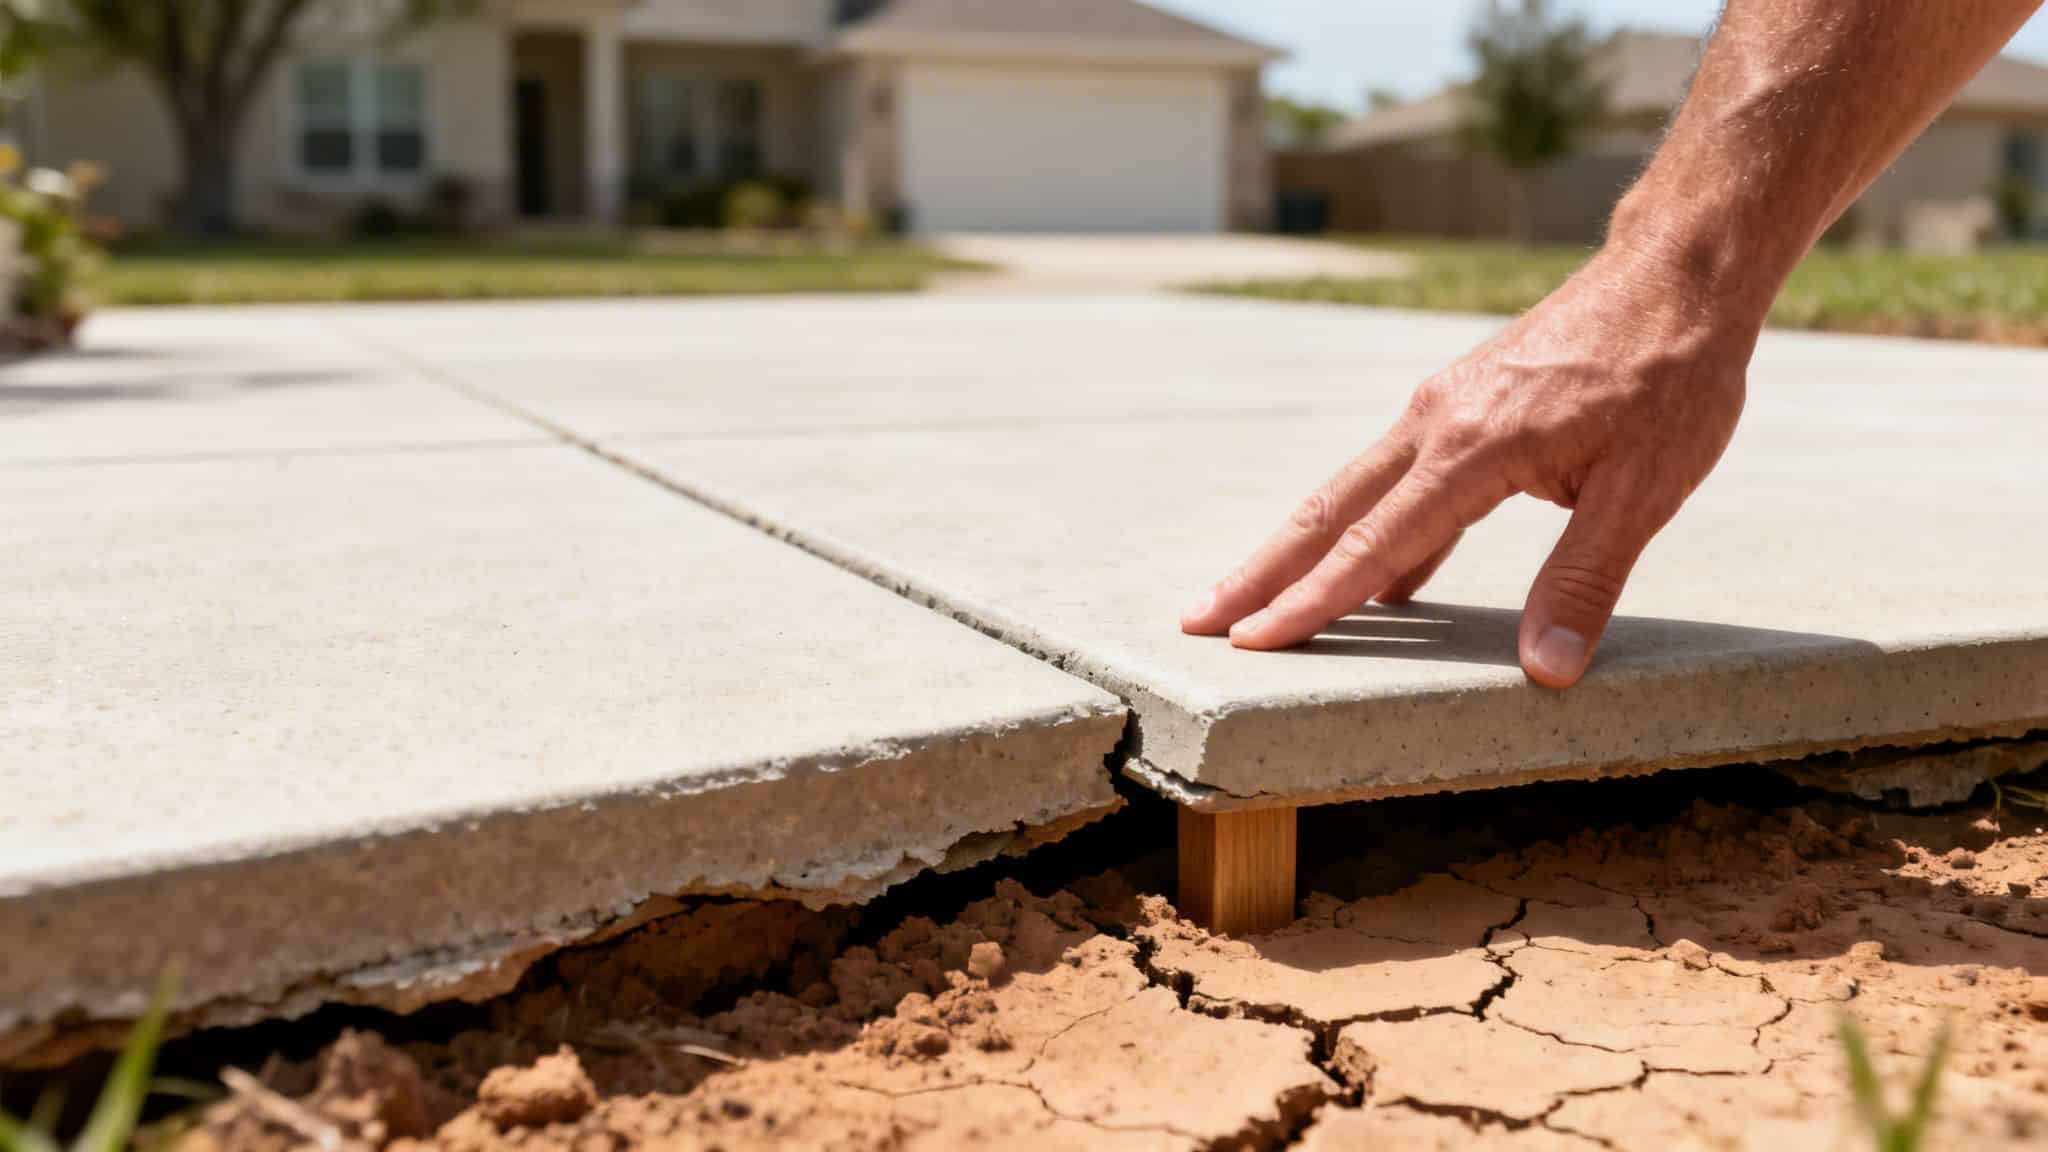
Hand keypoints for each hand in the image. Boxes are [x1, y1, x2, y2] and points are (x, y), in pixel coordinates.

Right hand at [1181, 247, 1756, 688]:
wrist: (1677, 270)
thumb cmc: (1671, 375)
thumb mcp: (1647, 488)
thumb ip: (1584, 579)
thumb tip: (1545, 671)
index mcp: (1471, 447)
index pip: (1376, 545)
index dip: (1314, 603)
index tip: (1251, 643)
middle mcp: (1435, 422)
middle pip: (1329, 510)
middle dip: (1262, 571)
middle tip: (1197, 619)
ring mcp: (1441, 407)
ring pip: (1350, 489)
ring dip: (1297, 547)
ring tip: (1250, 598)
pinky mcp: (1460, 402)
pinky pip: (1393, 476)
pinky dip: (1365, 526)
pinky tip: (1381, 578)